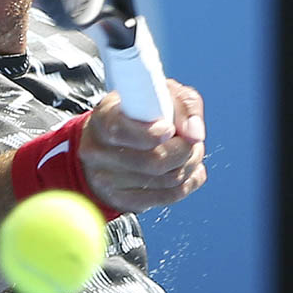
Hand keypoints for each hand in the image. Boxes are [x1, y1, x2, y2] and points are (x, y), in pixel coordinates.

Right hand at [78, 79, 206, 212]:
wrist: (108, 141)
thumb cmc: (139, 112)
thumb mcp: (158, 93)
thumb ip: (183, 105)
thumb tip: (195, 134)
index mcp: (103, 117)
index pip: (120, 130)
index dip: (151, 134)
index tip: (170, 129)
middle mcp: (97, 150)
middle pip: (152, 161)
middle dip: (185, 151)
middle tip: (192, 142)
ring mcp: (105, 179)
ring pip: (164, 181)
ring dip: (189, 167)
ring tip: (191, 154)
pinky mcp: (118, 200)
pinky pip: (164, 198)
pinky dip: (186, 185)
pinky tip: (189, 173)